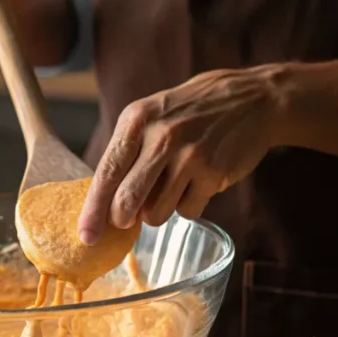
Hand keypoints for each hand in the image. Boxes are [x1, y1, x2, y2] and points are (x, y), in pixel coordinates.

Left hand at [78, 65, 289, 243]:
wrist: (252, 100)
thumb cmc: (191, 112)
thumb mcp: (152, 115)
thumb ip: (127, 152)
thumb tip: (104, 203)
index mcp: (137, 120)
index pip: (106, 173)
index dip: (93, 210)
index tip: (86, 237)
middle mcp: (161, 137)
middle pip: (127, 201)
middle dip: (122, 219)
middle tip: (126, 219)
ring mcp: (190, 156)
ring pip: (155, 213)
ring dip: (158, 211)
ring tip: (171, 186)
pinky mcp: (214, 173)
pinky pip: (186, 212)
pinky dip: (187, 205)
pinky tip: (196, 183)